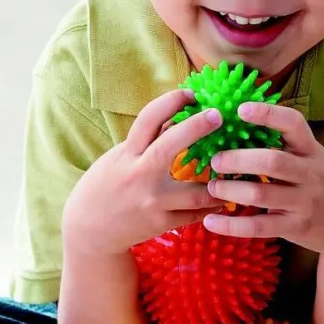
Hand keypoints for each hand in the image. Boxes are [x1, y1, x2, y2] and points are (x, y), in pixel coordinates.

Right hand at [62, 89, 226, 255]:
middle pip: (170, 145)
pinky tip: (222, 198)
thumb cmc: (107, 185)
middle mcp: (139, 175)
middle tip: (218, 115)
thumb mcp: (121, 158)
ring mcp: (152, 201)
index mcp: (127, 154)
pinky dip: (211, 206)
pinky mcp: (161, 223)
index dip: (171, 101)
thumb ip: (149, 140)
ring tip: (234, 172)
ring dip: (219, 183)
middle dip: (197, 127)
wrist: (90, 229)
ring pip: (196, 192)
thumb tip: (178, 115)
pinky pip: (195, 214)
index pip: (148, 119)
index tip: (192, 94)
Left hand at [202, 102, 323, 257]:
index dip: (268, 113)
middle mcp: (310, 174)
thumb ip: (287, 145)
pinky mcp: (295, 227)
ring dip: (231, 190)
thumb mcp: (314, 159)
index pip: (294, 124)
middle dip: (239, 159)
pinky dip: (232, 225)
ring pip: (262, 194)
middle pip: (272, 161)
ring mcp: (304, 202)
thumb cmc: (323, 184)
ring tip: (213, 186)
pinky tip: (211, 221)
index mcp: (312, 151)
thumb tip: (241, 123)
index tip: (241, 109)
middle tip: (216, 159)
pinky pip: (259, 226)